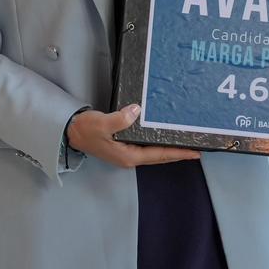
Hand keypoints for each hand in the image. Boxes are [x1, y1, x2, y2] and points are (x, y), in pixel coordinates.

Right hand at [67, 105, 201, 168]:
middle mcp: (130, 158)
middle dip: (177, 153)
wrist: (71, 131)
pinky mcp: (123, 147)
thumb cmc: (86, 130)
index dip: (178, 154)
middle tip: (196, 148)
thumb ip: (120, 119)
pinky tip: (163, 137)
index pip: (159, 155)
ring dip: (169, 150)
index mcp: (128, 156)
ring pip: (154, 153)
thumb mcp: (103, 124)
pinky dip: (158, 144)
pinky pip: (147, 147)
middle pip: (159, 157)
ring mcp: (127, 153)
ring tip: (184, 144)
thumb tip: (137, 110)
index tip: (194, 152)